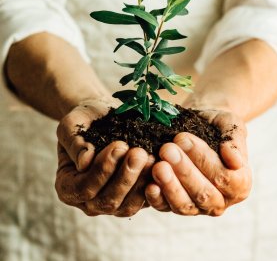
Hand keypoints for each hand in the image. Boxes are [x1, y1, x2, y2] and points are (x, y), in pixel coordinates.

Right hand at [56, 99, 153, 216]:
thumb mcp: (72, 124)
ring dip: (141, 182)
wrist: (104, 117)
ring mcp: (113, 203)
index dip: (102, 170)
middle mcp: (89, 201)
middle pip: (108, 201)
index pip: (84, 188)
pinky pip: (145, 200)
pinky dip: (155, 186)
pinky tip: (162, 166)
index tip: (120, 146)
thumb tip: (84, 162)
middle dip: (126, 177)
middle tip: (140, 153)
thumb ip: (74, 142)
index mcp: (68, 187)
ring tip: (152, 158)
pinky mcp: (134, 198)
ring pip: (128, 205)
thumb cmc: (85, 120)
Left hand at [145, 109, 251, 215]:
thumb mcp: (230, 125)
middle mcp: (220, 200)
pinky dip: (157, 198)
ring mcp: (197, 206)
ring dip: (170, 186)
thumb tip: (235, 161)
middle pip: (204, 194)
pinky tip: (149, 185)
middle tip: (167, 149)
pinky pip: (165, 207)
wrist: (199, 125)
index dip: (203, 160)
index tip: (183, 139)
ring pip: (185, 205)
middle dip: (184, 171)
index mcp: (239, 184)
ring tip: (158, 166)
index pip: (224, 178)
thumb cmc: (216, 125)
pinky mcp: (174, 205)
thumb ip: (235, 142)